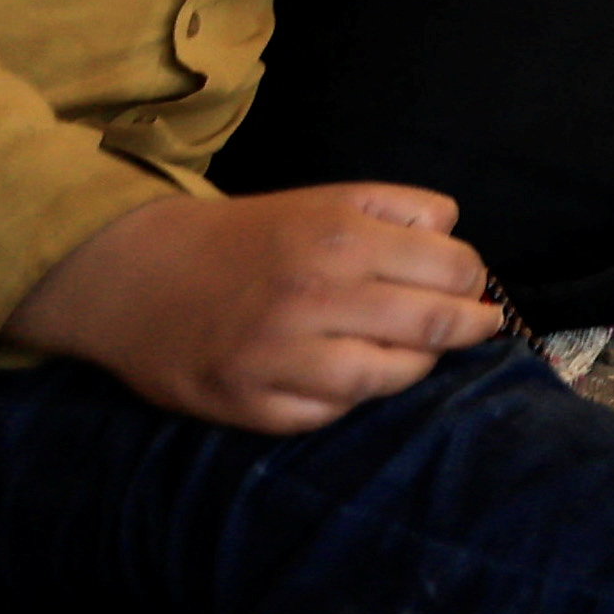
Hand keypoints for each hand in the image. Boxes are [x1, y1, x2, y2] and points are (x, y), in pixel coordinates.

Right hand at [4, 184, 502, 431]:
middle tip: (476, 326)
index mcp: (341, 238)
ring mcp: (280, 356)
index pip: (453, 268)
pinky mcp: (250, 404)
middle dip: (467, 327)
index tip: (470, 286)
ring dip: (416, 367)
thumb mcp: (328, 199)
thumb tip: (456, 244)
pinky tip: (353, 378)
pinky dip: (351, 399)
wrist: (137, 274)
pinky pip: (331, 413)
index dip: (471, 279)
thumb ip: (402, 211)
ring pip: (390, 378)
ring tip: (418, 354)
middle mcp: (315, 297)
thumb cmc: (249, 237)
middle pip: (433, 325)